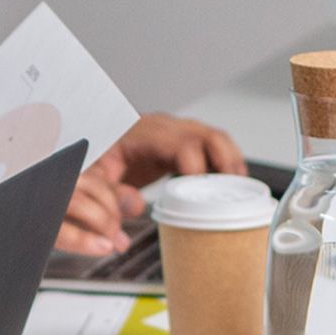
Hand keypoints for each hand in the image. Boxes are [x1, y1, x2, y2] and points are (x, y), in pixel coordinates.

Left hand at [63, 114, 247, 256]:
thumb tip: (136, 207)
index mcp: (145, 132)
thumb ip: (112, 192)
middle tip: (233, 193)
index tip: (203, 195)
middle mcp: (165, 127)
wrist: (95, 141)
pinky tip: (230, 183)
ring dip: (231, 162)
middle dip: (226, 165)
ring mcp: (176, 131)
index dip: (198, 170)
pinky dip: (226, 162)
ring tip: (240, 190)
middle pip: (209, 137)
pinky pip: (213, 145)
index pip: (184, 146)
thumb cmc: (96, 154)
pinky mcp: (182, 141)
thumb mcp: (96, 175)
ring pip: (216, 139)